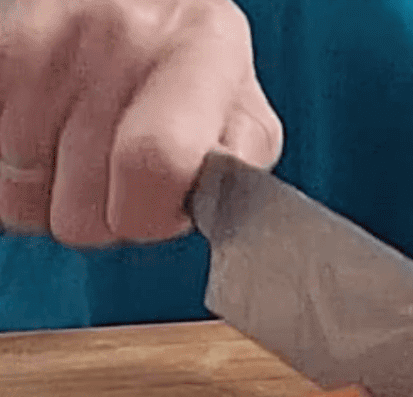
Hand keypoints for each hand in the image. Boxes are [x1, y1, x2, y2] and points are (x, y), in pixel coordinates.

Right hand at [0, 0, 281, 244]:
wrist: (142, 1)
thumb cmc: (197, 73)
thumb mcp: (245, 116)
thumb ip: (242, 168)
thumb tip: (220, 207)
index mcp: (205, 51)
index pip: (156, 161)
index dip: (151, 214)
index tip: (159, 210)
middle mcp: (127, 34)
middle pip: (81, 205)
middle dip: (104, 216)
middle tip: (125, 183)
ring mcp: (56, 39)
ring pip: (21, 193)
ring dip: (53, 195)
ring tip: (87, 157)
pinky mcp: (1, 51)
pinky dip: (12, 172)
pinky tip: (48, 145)